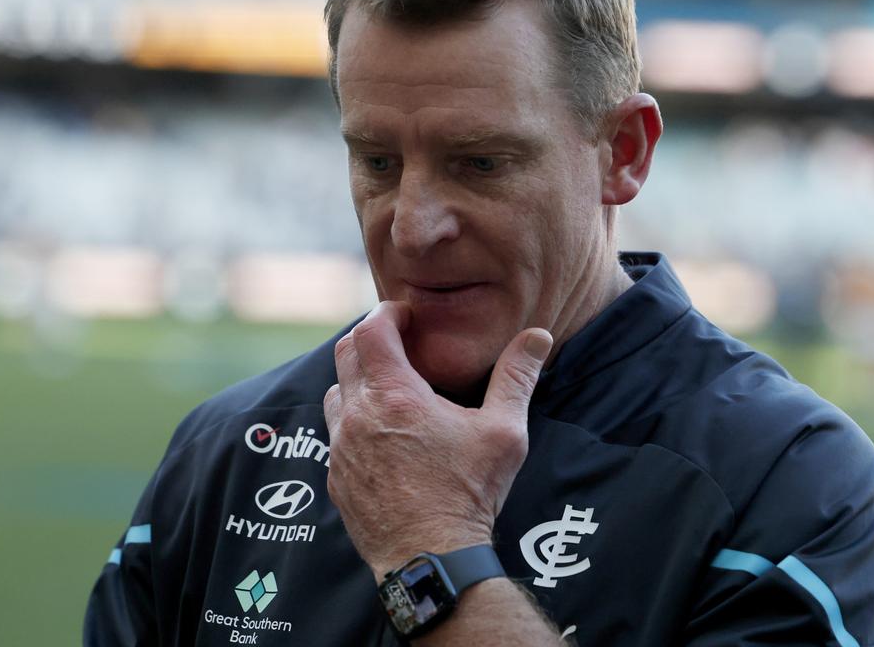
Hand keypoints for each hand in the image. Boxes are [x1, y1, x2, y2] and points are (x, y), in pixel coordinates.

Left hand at [323, 301, 552, 580]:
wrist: (433, 559)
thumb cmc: (469, 494)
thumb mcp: (503, 432)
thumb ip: (516, 377)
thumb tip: (538, 336)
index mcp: (395, 395)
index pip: (372, 329)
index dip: (388, 313)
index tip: (408, 316)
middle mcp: (358, 415)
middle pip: (345, 353)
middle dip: (370, 339)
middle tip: (399, 343)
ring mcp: (341, 448)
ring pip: (335, 392)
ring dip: (357, 380)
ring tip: (389, 388)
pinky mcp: (336, 477)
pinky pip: (335, 433)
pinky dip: (352, 420)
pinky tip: (381, 434)